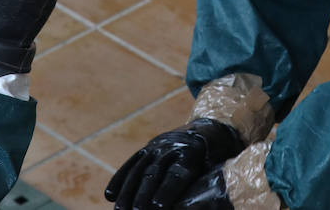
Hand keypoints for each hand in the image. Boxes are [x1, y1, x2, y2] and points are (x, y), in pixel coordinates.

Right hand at [104, 119, 243, 209]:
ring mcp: (158, 145)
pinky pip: (132, 163)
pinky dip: (120, 178)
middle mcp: (173, 147)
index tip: (158, 206)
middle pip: (155, 173)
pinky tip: (110, 195)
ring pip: (140, 168)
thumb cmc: (219, 156)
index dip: (167, 190)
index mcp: (193, 153)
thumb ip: (205, 184)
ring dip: (127, 190)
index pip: (178, 174)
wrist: (212, 127)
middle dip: (143, 194)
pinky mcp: (149, 148)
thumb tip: (200, 202)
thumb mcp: (219, 168)